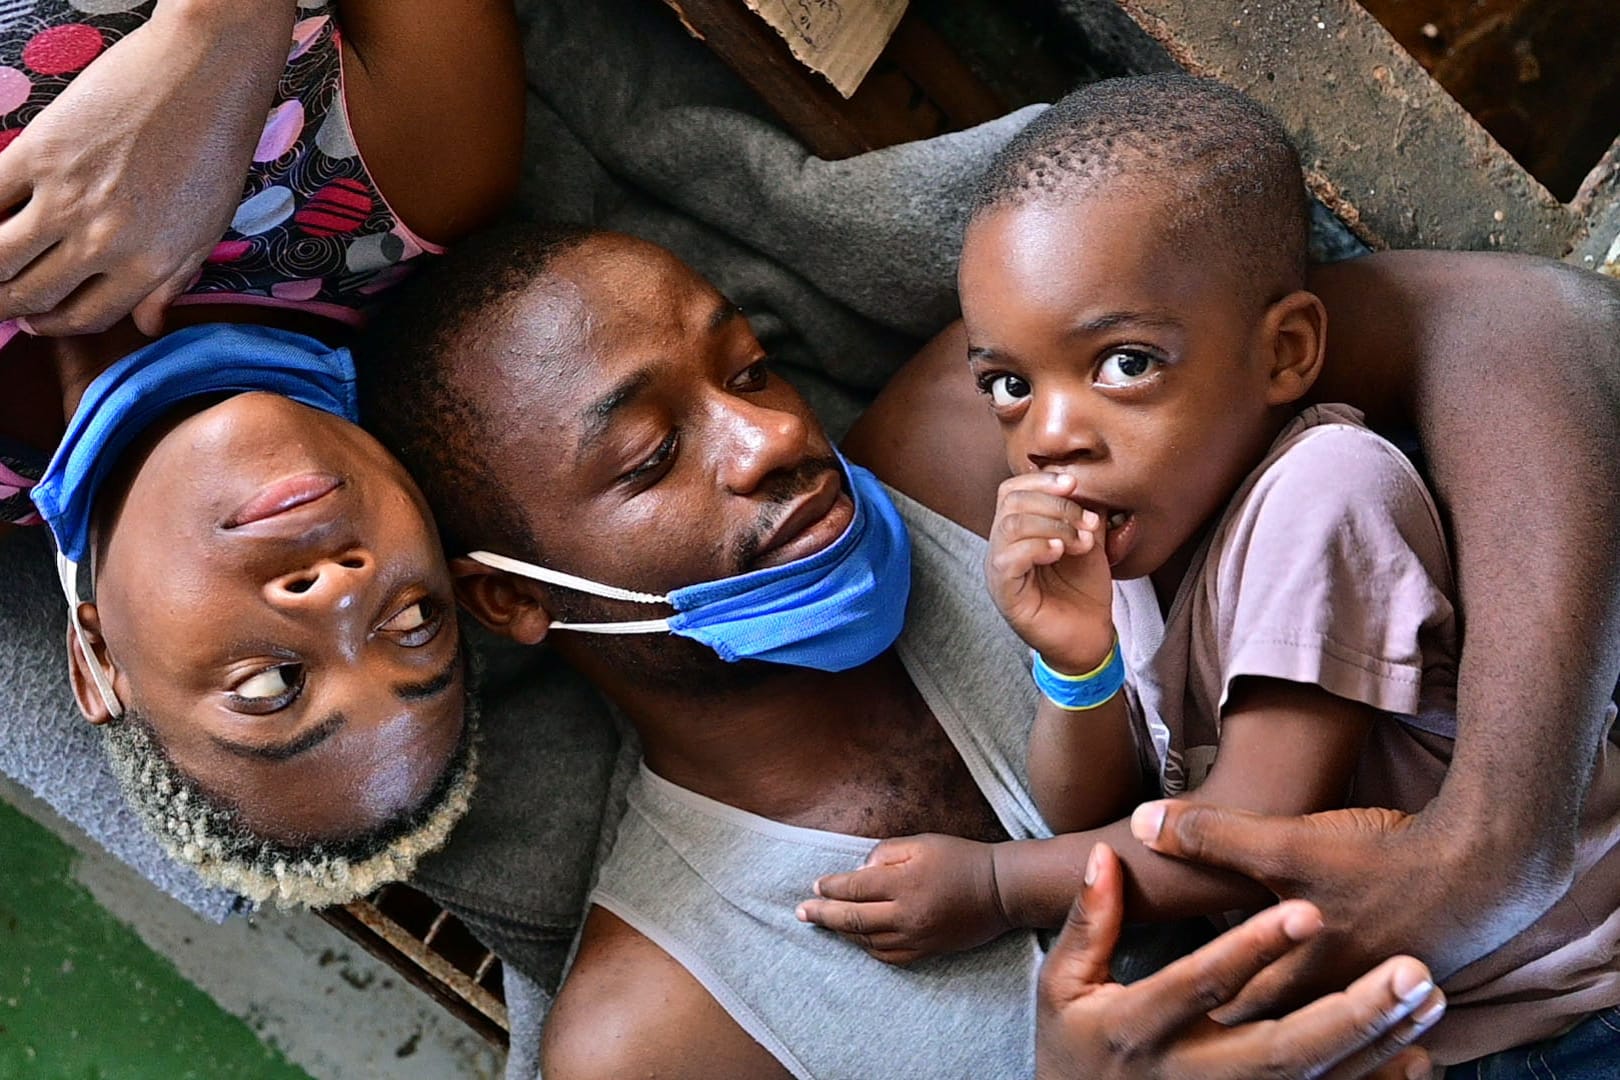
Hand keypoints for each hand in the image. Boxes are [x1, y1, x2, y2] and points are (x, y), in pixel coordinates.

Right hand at [0, 1, 294, 334]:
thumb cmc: (214, 152)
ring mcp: (66, 198)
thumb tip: (146, 325)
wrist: (204, 77)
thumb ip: (171, 280)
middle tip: (1, 297)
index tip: (38, 320)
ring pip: (0, 256)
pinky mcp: (39, 152)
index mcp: (148, 266)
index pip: (86, 317)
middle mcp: (104, 243)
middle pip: (34, 293)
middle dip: (9, 304)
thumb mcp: (207, 229)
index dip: (55, 325)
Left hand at [795, 834, 1010, 964]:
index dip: (831, 888)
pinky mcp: (928, 951)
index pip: (854, 888)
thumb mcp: (922, 843)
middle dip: (823, 915)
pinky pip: (888, 956)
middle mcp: (906, 914)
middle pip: (853, 919)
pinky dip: (868, 948)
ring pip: (867, 941)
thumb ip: (886, 853)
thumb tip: (861, 869)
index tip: (816, 886)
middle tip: (801, 913)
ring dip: (844, 932)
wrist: (1001, 890)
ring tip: (828, 923)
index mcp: (904, 883)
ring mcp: (917, 937)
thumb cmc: (961, 858)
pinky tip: (859, 939)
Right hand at [986, 471, 1115, 673]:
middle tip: (1088, 522)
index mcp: (1017, 531)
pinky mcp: (1004, 594)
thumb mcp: (1088, 540)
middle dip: (1056, 504)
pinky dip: (1037, 548)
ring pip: (1010, 526)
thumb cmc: (1084, 590)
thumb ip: (1083, 511)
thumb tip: (1088, 480)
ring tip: (1080, 541)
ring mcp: (999, 570)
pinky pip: (1008, 559)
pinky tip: (1060, 553)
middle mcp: (1002, 547)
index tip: (1074, 484)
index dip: (1041, 480)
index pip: (1012, 490)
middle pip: (1012, 502)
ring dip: (1053, 525)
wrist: (1089, 635)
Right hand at [1036, 843, 1443, 1079]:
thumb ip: (1089, 924)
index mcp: (1139, 1028)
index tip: (1308, 909)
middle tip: (1409, 970)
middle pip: (1282, 1048)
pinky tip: (1419, 1055)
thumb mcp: (1061, 986)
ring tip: (1426, 995)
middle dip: (1351, 1012)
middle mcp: (1189, 1076)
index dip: (1255, 947)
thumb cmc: (1071, 1048)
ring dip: (1376, 1042)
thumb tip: (1105, 857)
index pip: (1204, 982)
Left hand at [1129, 799, 1536, 1019]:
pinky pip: (1359, 1027)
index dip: (1193, 1012)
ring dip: (1292, 1033)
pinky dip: (1342, 1033)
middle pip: (1269, 1028)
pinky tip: (1329, 1027)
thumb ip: (1212, 838)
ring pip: (1314, 1031)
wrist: (1488, 869)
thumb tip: (1140, 824)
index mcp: (1293, 982)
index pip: (1226, 1010)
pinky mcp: (1398, 993)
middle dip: (1235, 1030)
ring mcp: (1366, 1003)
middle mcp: (1327, 1004)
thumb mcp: (1288, 845)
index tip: (1157, 1017)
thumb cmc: (1383, 862)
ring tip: (1254, 1039)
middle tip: (1196, 1033)